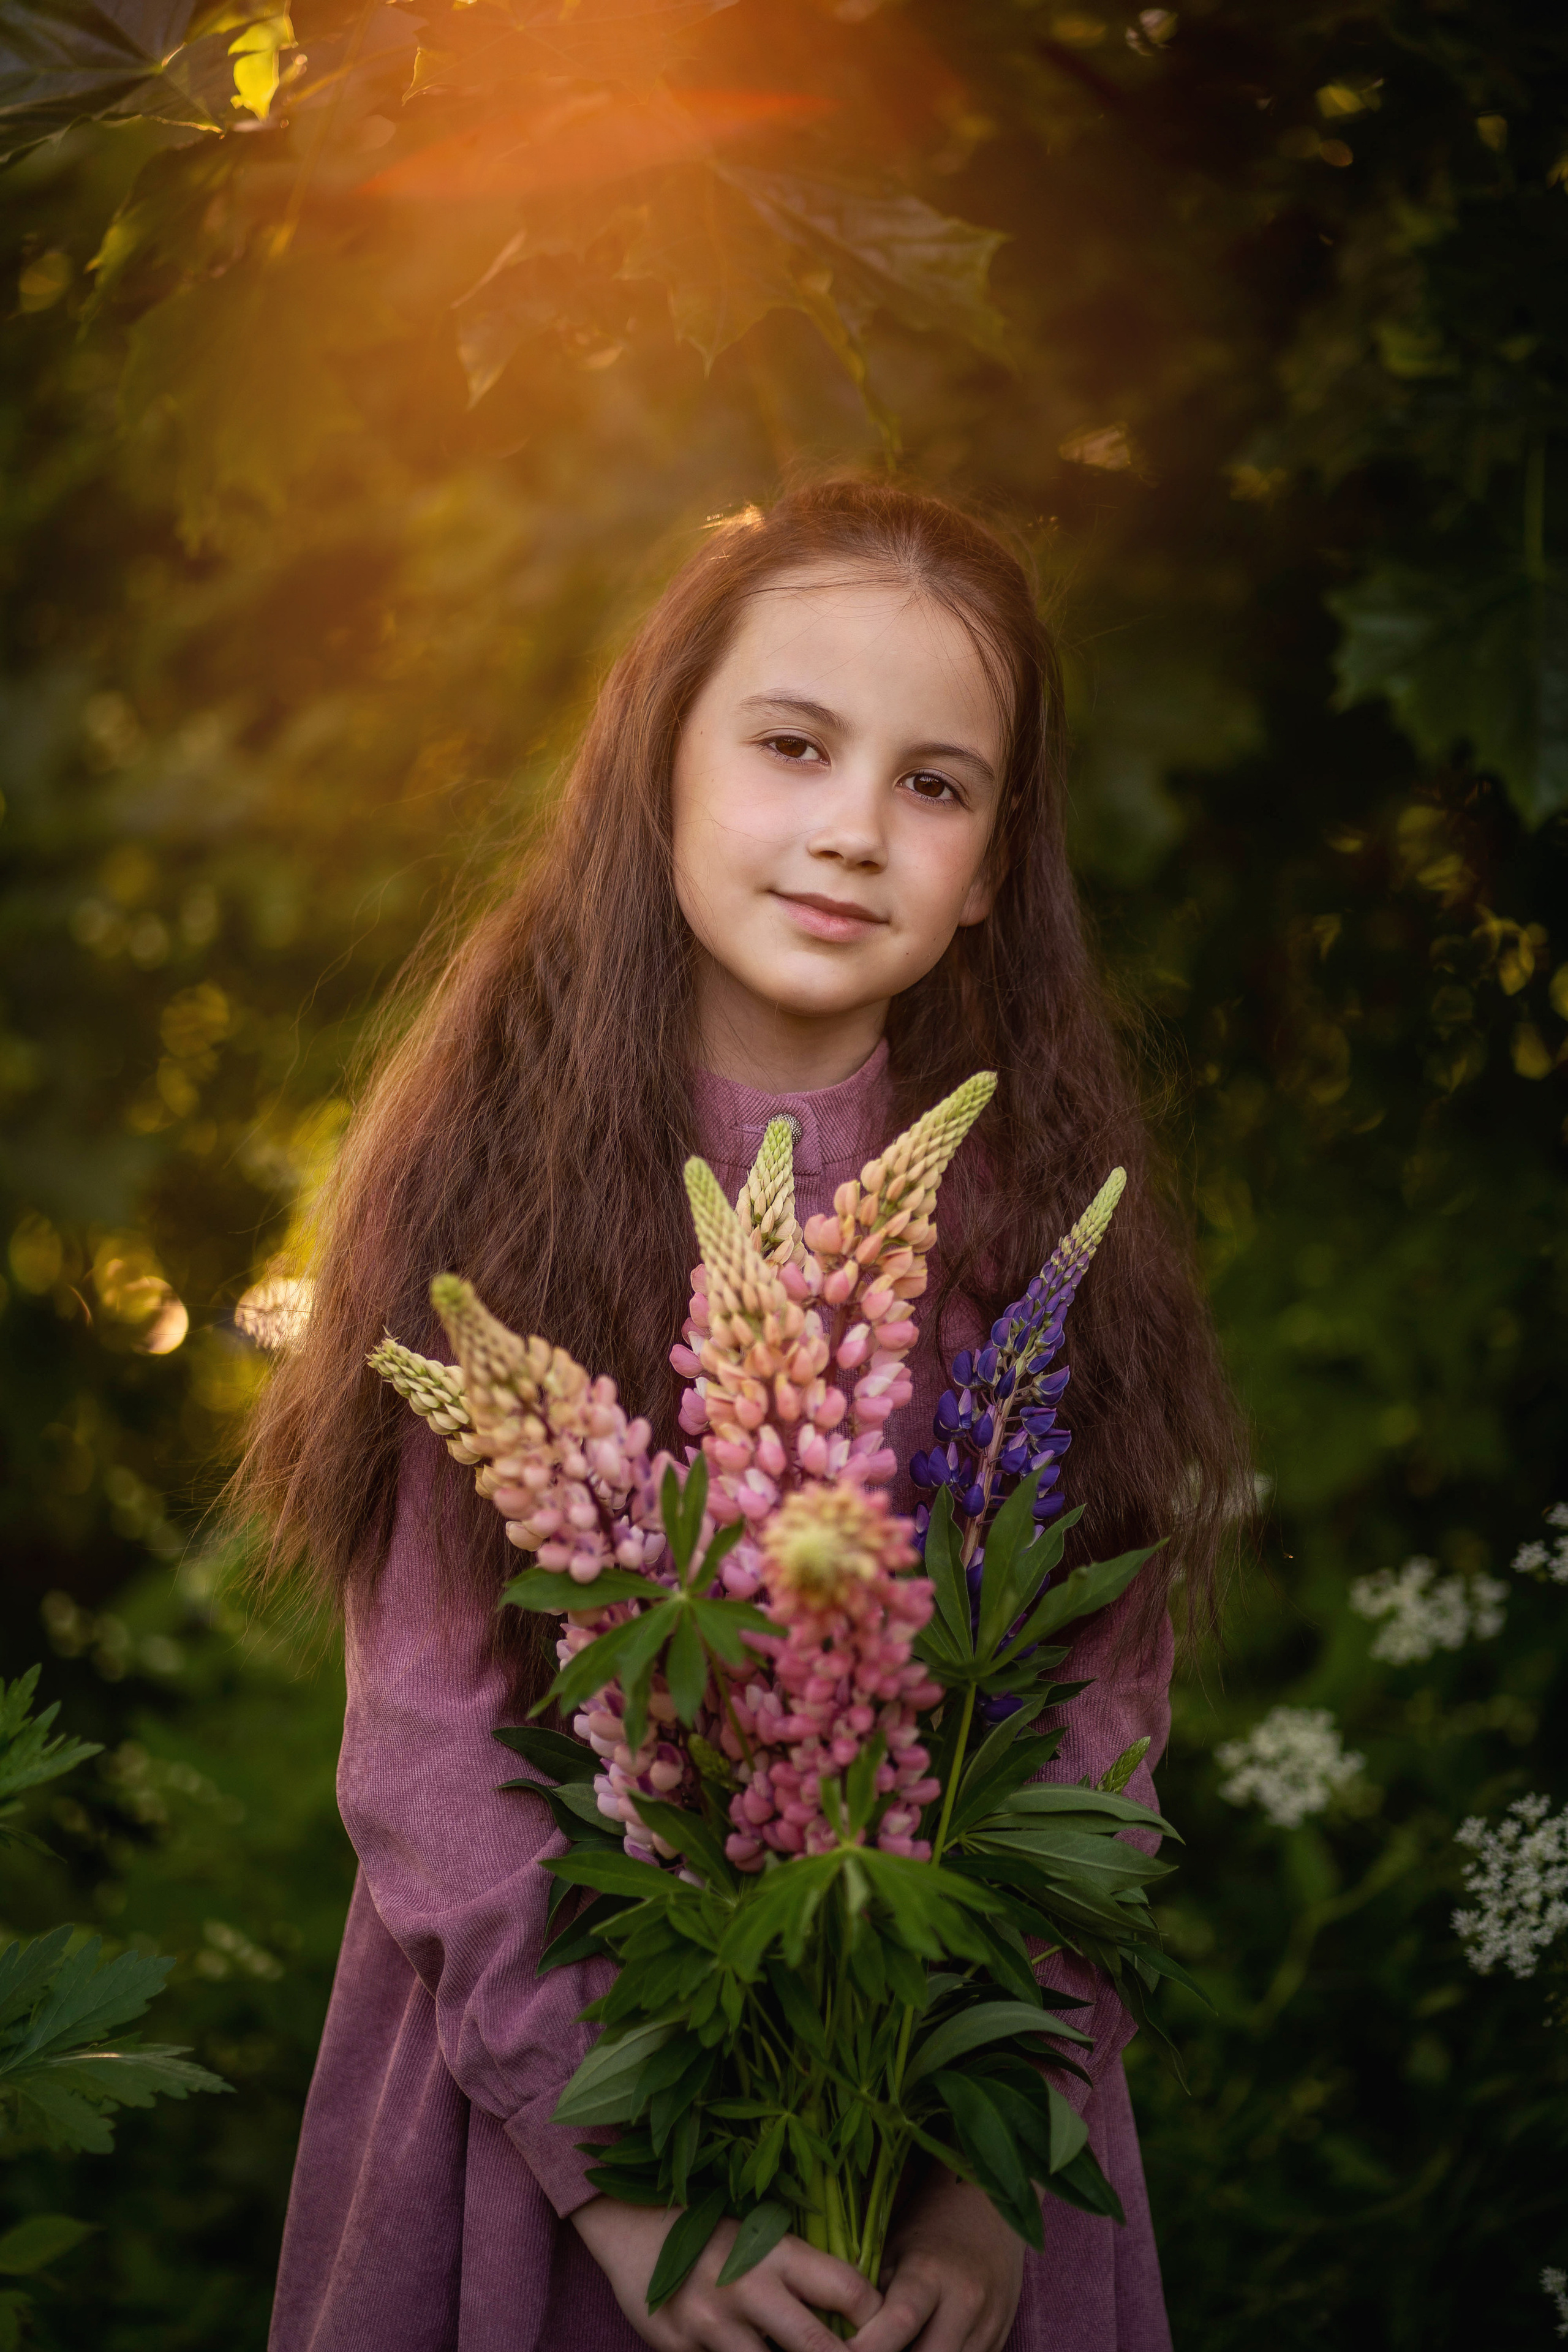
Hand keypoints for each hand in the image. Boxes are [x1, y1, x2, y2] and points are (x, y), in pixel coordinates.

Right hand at [571, 2194, 883, 2351]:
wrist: (629, 2223)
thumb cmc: (706, 2226)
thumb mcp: (757, 2233)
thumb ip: (798, 2270)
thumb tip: (856, 2311)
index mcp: (773, 2249)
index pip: (848, 2288)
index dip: (876, 2316)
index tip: (883, 2331)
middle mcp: (746, 2286)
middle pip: (819, 2349)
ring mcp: (711, 2324)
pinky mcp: (680, 2350)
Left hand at [847, 2169, 1023, 2351]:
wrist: (988, 2211)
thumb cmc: (928, 2228)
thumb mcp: (893, 2251)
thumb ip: (875, 2297)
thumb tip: (850, 2338)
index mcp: (929, 2272)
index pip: (899, 2322)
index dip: (869, 2346)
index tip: (844, 2350)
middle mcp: (965, 2301)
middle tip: (874, 2350)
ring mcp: (989, 2323)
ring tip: (900, 2344)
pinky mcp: (1001, 2337)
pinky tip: (926, 2344)